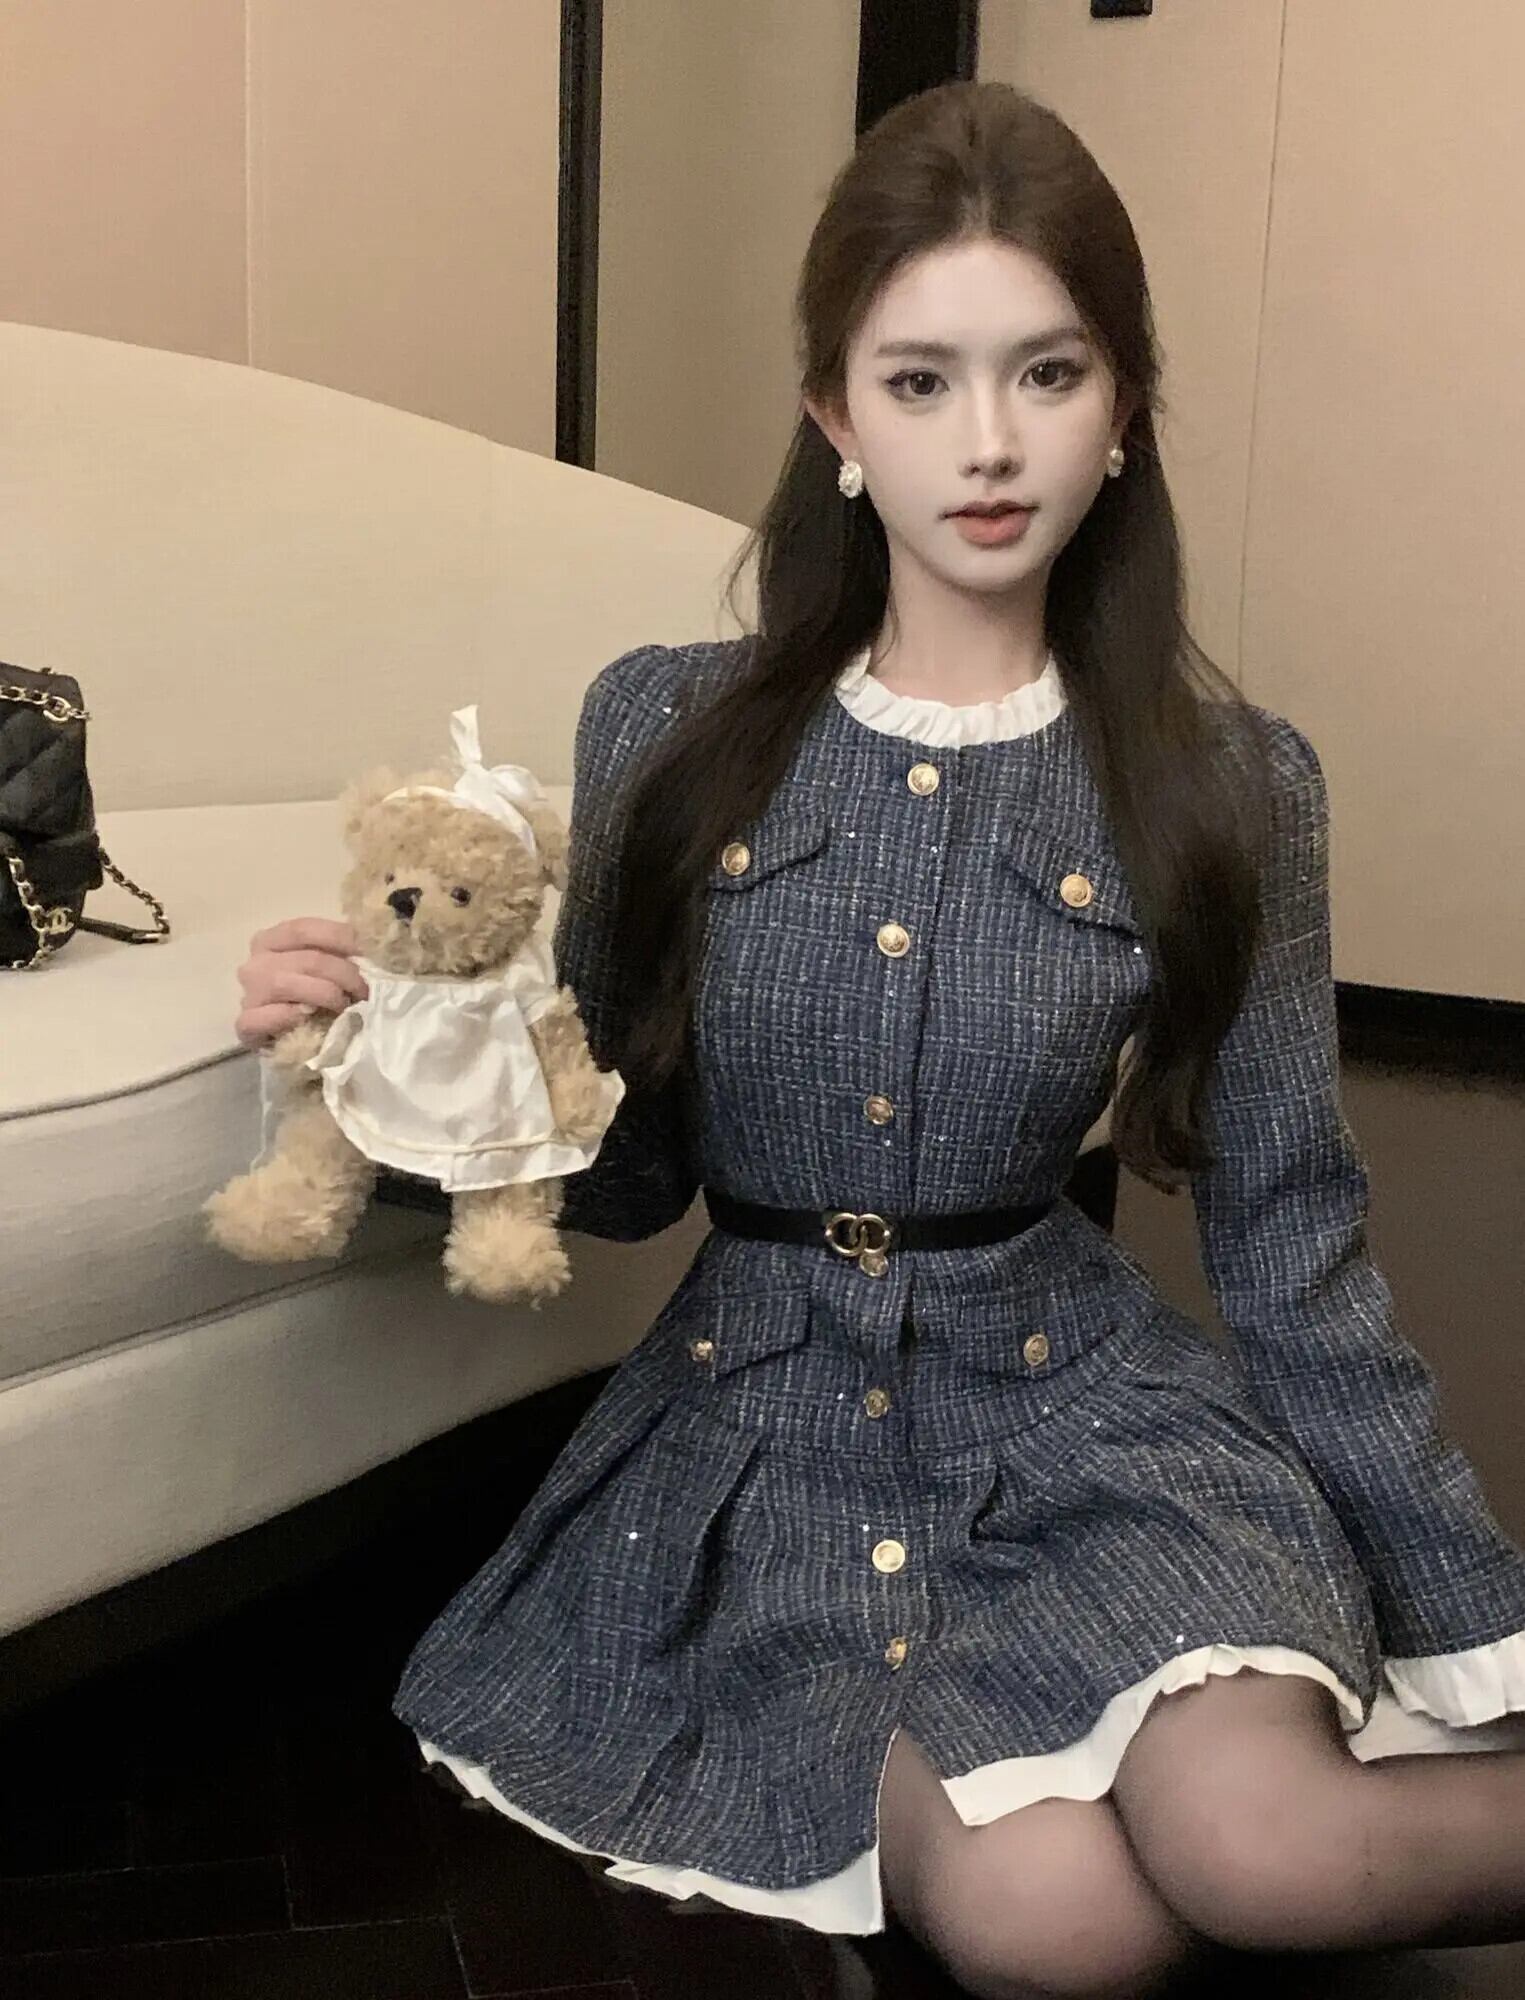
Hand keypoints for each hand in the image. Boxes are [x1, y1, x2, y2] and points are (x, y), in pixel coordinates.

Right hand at [234, 917, 368, 1051]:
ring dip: (325, 994)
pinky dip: (289, 1016)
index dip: (341, 937)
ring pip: (285, 983)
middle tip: (365, 990)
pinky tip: (308, 1018)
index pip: (304, 929)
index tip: (370, 952)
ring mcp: (248, 994)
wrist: (294, 1041)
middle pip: (306, 959)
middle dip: (344, 974)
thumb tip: (370, 945)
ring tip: (345, 1006)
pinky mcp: (246, 1025)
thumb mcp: (324, 968)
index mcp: (271, 940)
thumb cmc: (313, 998)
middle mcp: (255, 963)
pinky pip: (264, 1016)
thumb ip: (338, 953)